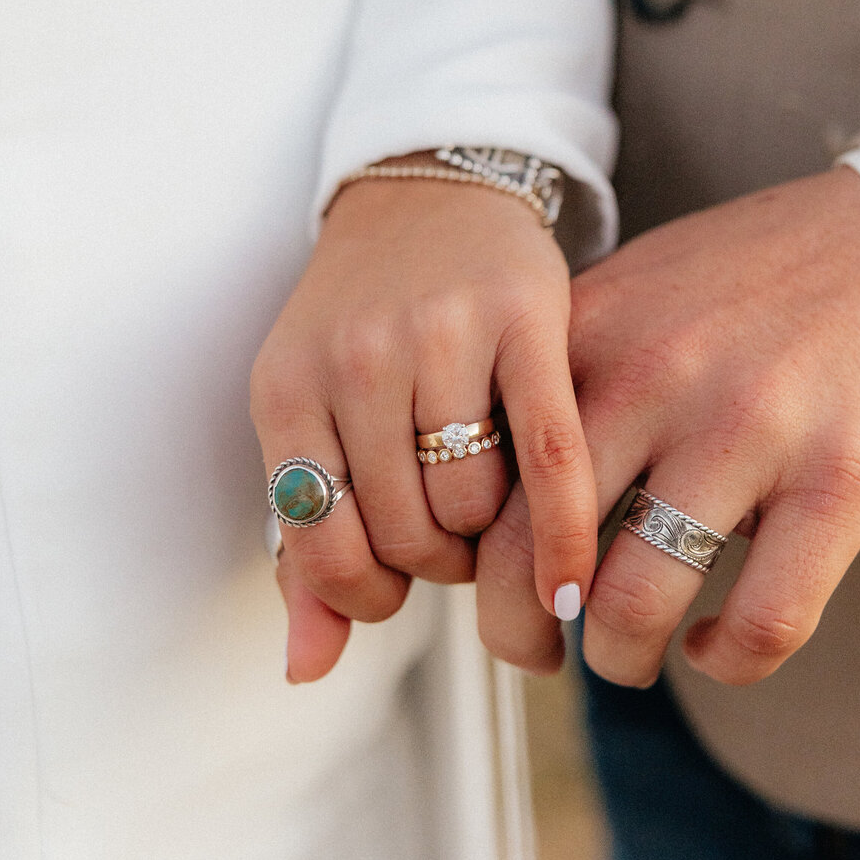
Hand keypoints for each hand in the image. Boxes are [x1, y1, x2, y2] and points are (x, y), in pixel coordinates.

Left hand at [251, 165, 597, 682]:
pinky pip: (552, 455)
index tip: (399, 579)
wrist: (428, 190)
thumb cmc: (363, 322)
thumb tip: (306, 669)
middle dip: (440, 562)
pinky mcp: (525, 317)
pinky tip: (573, 578)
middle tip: (459, 533)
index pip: (323, 552)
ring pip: (475, 508)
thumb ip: (304, 545)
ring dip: (493, 537)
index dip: (371, 592)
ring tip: (494, 502)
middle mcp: (355, 359)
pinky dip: (564, 533)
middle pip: (408, 538)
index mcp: (285, 390)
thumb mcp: (309, 417)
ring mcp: (440, 334)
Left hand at [477, 166, 859, 684]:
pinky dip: (727, 662)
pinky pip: (760, 621)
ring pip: (635, 605)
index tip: (497, 584)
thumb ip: (562, 374)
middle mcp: (657, 378)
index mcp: (591, 333)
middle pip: (537, 554)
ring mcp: (750, 431)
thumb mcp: (634, 294)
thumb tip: (484, 485)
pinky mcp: (840, 483)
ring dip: (620, 657)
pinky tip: (714, 644)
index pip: (485, 476)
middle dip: (523, 633)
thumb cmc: (757, 279)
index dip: (473, 559)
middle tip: (541, 648)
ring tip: (629, 652)